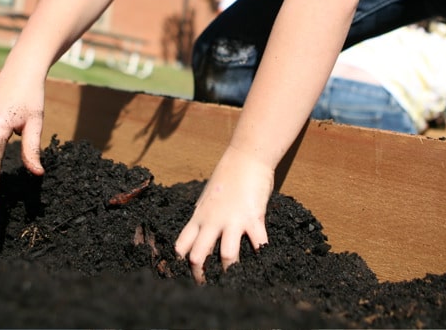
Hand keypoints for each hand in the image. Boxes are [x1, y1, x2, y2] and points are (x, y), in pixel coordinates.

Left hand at [174, 144, 272, 282]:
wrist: (246, 158)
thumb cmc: (227, 177)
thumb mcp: (207, 198)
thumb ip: (204, 218)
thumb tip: (200, 235)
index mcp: (199, 217)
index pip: (181, 245)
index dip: (180, 263)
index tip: (185, 273)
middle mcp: (212, 221)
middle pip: (198, 256)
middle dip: (200, 276)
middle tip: (207, 286)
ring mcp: (233, 221)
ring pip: (227, 255)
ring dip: (230, 272)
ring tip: (234, 280)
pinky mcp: (253, 218)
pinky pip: (259, 244)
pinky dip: (262, 255)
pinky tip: (264, 262)